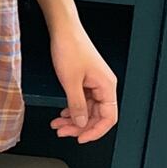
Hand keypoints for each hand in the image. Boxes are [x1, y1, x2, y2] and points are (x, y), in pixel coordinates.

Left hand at [48, 18, 117, 143]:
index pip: (108, 118)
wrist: (63, 29)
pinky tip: (62, 113)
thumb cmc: (70, 47)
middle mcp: (103, 85)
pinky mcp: (85, 78)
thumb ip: (77, 104)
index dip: (95, 131)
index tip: (81, 138)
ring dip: (73, 118)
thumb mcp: (70, 81)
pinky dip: (72, 108)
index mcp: (106, 86)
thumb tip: (81, 123)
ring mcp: (94, 82)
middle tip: (63, 132)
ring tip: (58, 125)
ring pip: (87, 109)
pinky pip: (82, 99)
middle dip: (79, 126)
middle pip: (96, 115)